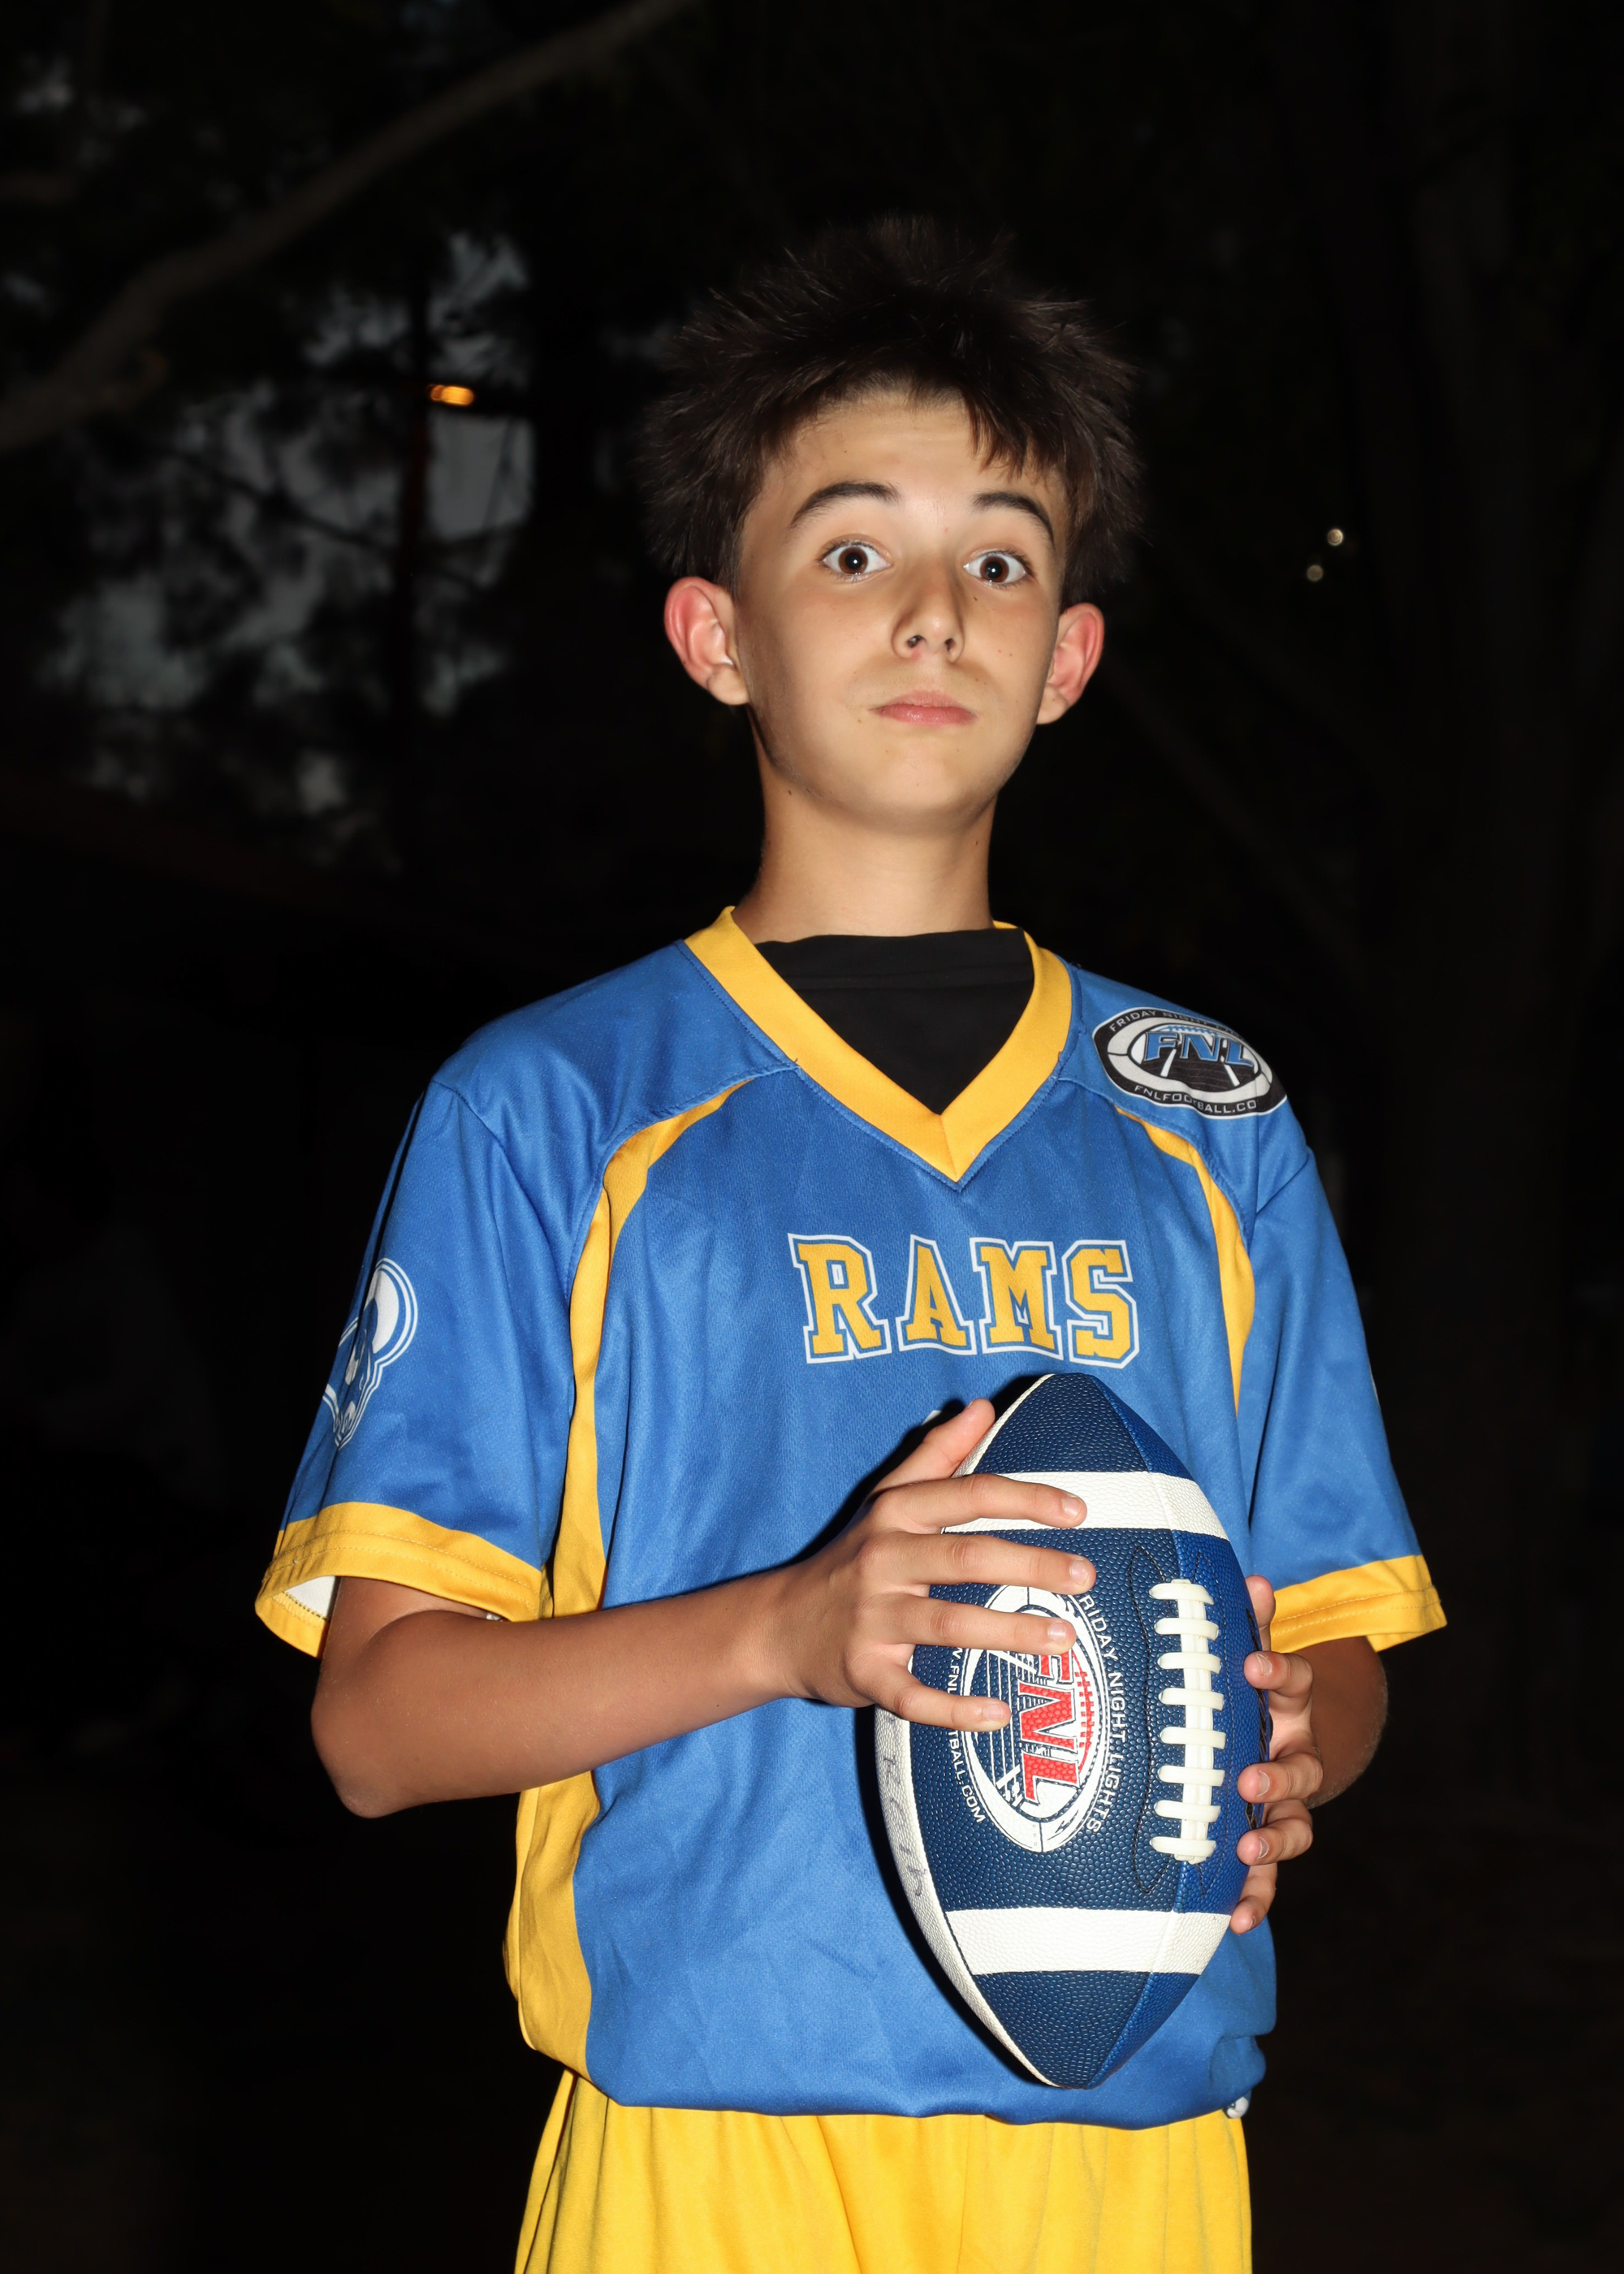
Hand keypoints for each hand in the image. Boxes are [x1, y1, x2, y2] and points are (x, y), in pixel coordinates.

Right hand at [761, 1399, 1095, 1728]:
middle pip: (965, 1557)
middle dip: (1030, 1565)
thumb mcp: (886, 1499)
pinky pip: (912, 1695)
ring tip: (1064, 1640)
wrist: (778, 1625)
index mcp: (896, 1515)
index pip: (969, 1495)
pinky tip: (997, 1712)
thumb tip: (980, 1408)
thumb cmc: (850, 1558)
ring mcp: (872, 1619)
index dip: (1026, 1498)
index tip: (1077, 1510)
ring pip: (948, 1624)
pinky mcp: (864, 1672)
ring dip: (1010, 1633)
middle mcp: (883, 1561)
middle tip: (1084, 1576)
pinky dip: (954, 1708)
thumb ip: (936, 1454)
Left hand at [1229, 1575, 1321, 1933]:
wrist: (1278, 1743)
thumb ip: (1251, 1625)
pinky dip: (1256, 1898)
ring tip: (1247, 1851)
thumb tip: (1255, 1579)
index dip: (1277, 1673)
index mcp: (1288, 1705)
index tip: (1251, 1666)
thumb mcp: (1247, 1656)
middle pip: (1299, 1767)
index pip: (1294, 1682)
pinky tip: (1235, 1918)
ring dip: (1273, 1840)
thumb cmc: (1246, 1694)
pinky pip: (1268, 1877)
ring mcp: (1286, 1803)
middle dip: (1277, 1776)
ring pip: (1294, 1826)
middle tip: (1248, 1780)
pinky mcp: (1268, 1843)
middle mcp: (1295, 1754)